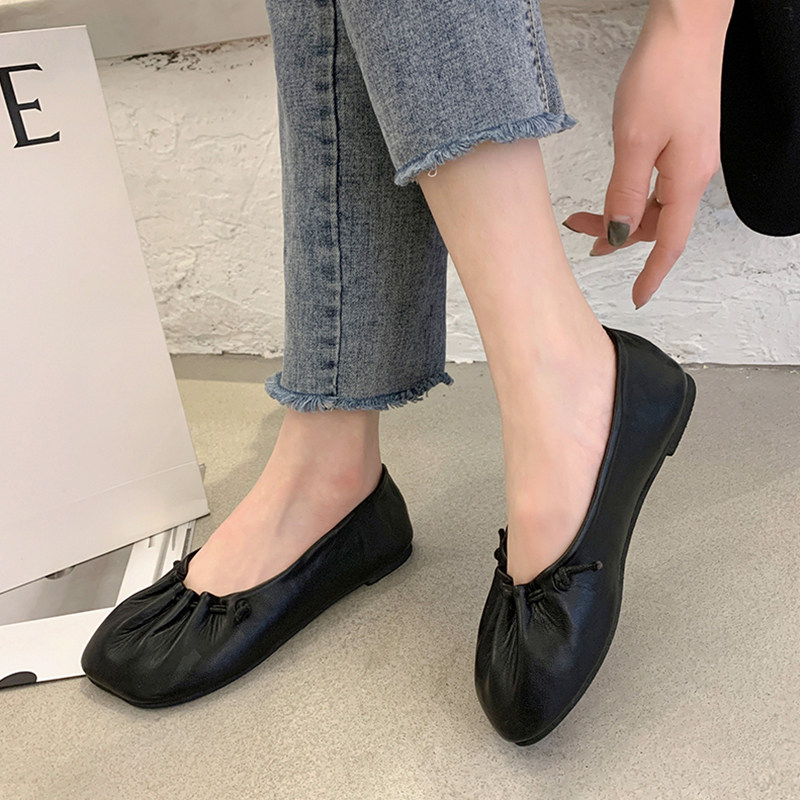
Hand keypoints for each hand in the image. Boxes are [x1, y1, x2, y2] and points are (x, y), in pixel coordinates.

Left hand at [562, 4, 727, 308]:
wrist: (686, 25)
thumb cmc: (665, 75)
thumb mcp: (635, 142)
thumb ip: (626, 194)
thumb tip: (620, 234)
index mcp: (688, 180)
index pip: (669, 244)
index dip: (651, 274)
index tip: (637, 298)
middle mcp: (694, 174)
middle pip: (656, 225)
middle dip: (617, 236)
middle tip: (578, 231)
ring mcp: (689, 157)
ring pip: (652, 204)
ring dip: (618, 213)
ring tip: (581, 214)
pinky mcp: (682, 142)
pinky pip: (655, 184)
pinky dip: (629, 194)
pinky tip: (611, 188)